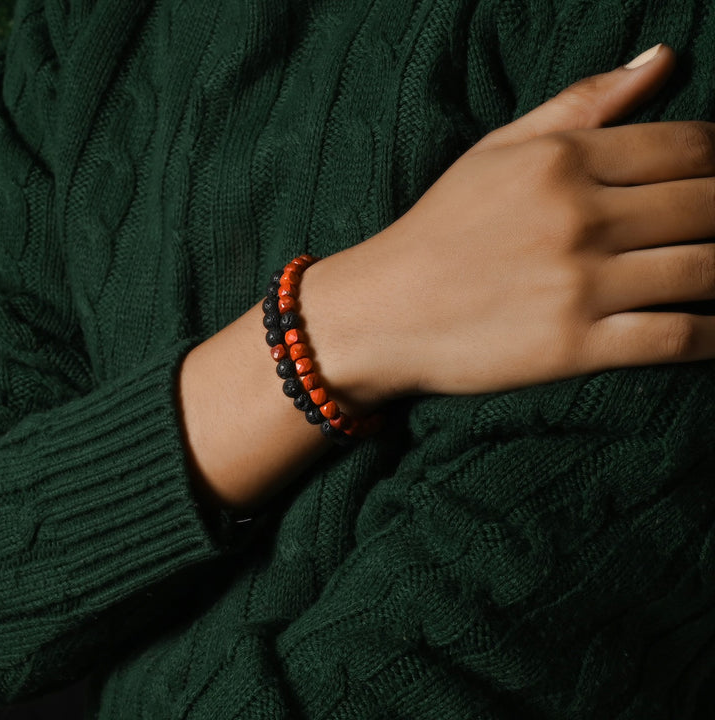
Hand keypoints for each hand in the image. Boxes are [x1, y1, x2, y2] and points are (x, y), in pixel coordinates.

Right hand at [302, 43, 714, 402]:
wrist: (380, 313)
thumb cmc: (436, 231)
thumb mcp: (494, 151)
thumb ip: (580, 104)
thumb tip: (662, 57)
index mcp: (562, 161)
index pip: (690, 147)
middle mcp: (579, 217)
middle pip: (708, 206)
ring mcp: (578, 284)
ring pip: (704, 270)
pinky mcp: (573, 346)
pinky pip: (676, 336)